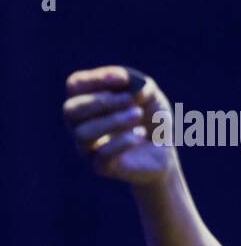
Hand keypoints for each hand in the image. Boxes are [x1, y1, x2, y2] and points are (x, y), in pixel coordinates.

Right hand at [63, 65, 177, 185]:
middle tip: (130, 100)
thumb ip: (142, 85)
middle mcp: (79, 124)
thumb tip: (133, 91)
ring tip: (138, 115)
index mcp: (86, 101)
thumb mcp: (151, 96)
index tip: (124, 79)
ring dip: (113, 120)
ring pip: (83, 133)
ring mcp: (87, 147)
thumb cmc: (152, 119)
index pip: (75, 85)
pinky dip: (122, 142)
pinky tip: (140, 134)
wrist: (165, 151)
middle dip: (101, 102)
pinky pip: (102, 155)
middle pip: (71, 110)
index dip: (96, 79)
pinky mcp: (100, 167)